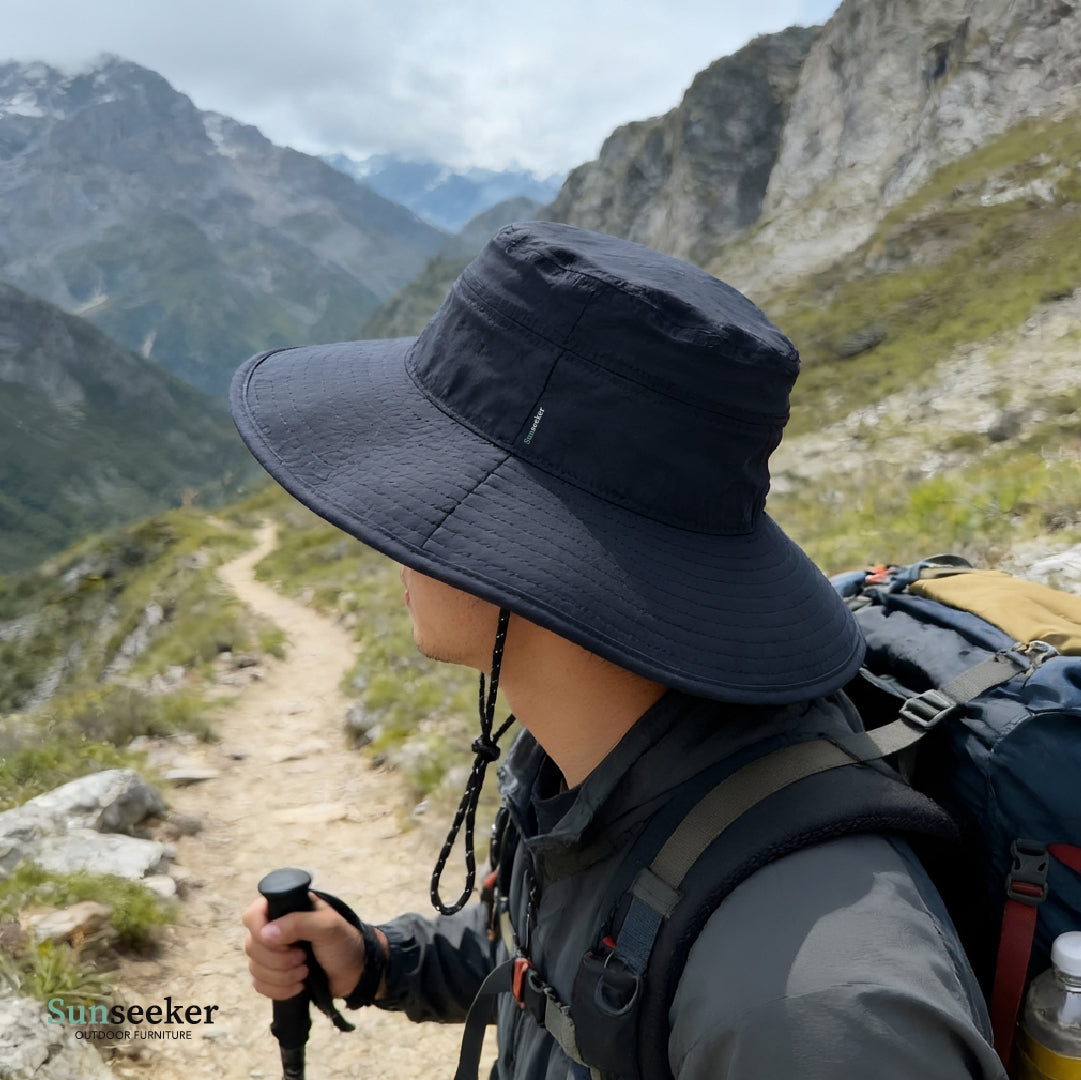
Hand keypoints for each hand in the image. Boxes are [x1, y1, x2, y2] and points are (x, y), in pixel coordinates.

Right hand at [242, 894, 370, 1000]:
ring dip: (281, 976)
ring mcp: (271, 953)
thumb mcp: (328, 927)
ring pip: (254, 968)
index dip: (260, 931)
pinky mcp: (273, 975)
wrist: (354, 972)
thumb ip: (299, 923)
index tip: (283, 943)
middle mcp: (274, 928)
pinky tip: (299, 986)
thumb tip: (266, 933)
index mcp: (286, 908)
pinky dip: (278, 989)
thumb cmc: (343, 942)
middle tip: (303, 958)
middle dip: (278, 959)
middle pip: (252, 946)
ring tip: (305, 971)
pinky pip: (259, 985)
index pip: (253, 915)